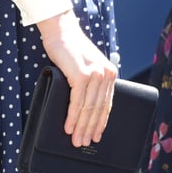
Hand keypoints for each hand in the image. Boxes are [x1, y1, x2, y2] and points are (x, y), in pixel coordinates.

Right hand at [37, 9, 116, 148]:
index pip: (107, 104)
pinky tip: (68, 126)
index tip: (96, 136)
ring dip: (80, 127)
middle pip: (98, 109)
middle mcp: (106, 74)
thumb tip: (86, 108)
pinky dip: (72, 116)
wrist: (61, 29)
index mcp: (110, 73)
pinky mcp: (81, 74)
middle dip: (90, 129)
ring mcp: (95, 74)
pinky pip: (77, 101)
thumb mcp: (87, 65)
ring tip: (75, 140)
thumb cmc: (70, 48)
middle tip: (83, 143)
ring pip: (88, 108)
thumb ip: (90, 82)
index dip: (101, 123)